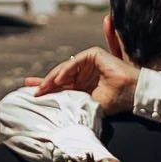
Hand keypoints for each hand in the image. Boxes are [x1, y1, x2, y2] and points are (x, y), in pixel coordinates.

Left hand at [25, 46, 140, 114]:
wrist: (129, 96)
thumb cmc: (112, 103)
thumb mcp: (84, 104)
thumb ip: (68, 100)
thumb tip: (50, 106)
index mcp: (81, 85)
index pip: (60, 86)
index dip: (46, 87)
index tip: (31, 93)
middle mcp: (83, 73)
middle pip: (59, 76)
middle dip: (44, 82)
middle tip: (31, 89)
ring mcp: (88, 63)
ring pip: (65, 69)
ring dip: (53, 78)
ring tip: (44, 88)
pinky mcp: (93, 54)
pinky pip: (74, 62)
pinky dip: (66, 70)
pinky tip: (59, 80)